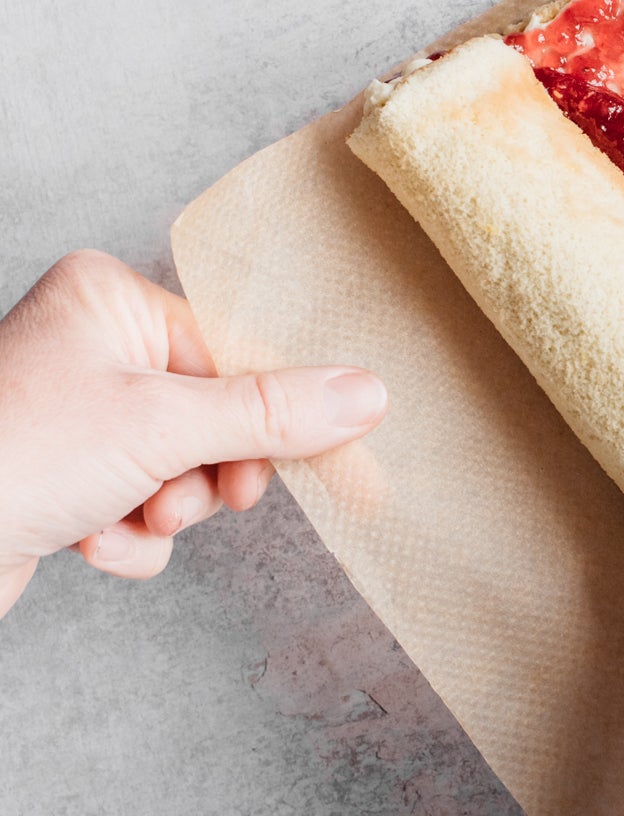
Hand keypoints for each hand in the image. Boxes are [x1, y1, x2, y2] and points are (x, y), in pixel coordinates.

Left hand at [0, 250, 387, 615]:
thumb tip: (368, 394)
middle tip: (197, 499)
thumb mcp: (162, 427)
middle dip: (206, 473)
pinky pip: (140, 506)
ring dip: (167, 511)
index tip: (325, 457)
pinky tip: (88, 542)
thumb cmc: (11, 458)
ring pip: (183, 468)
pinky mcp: (64, 477)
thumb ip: (272, 413)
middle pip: (214, 415)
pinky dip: (129, 537)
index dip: (273, 412)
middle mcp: (90, 347)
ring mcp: (75, 414)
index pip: (232, 352)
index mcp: (109, 300)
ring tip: (129, 520)